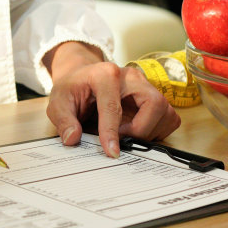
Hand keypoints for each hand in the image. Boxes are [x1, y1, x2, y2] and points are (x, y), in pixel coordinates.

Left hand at [43, 43, 180, 155]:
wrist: (83, 77)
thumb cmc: (73, 88)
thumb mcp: (58, 101)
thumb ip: (63, 119)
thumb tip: (72, 138)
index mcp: (106, 74)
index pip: (113, 105)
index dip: (112, 132)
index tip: (112, 152)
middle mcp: (131, 77)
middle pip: (154, 104)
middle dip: (141, 129)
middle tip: (122, 139)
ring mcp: (145, 85)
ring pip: (166, 111)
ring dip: (151, 131)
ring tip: (128, 135)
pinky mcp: (153, 97)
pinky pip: (169, 117)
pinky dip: (158, 130)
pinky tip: (138, 132)